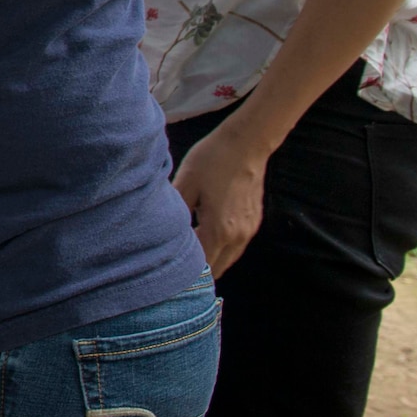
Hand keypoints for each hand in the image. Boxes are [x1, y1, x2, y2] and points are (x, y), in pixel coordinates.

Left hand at [172, 117, 274, 276]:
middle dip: (200, 270)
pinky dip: (222, 248)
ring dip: (212, 259)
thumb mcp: (185, 183)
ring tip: (190, 254)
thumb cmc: (212, 160)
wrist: (246, 143)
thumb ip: (174, 212)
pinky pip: (237, 246)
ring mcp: (250, 230)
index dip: (186, 272)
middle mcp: (238, 236)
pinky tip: (206, 237)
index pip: (202, 266)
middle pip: (218, 268)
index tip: (169, 273)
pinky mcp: (255, 221)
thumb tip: (162, 232)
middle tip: (177, 267)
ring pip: (229, 259)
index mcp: (219, 230)